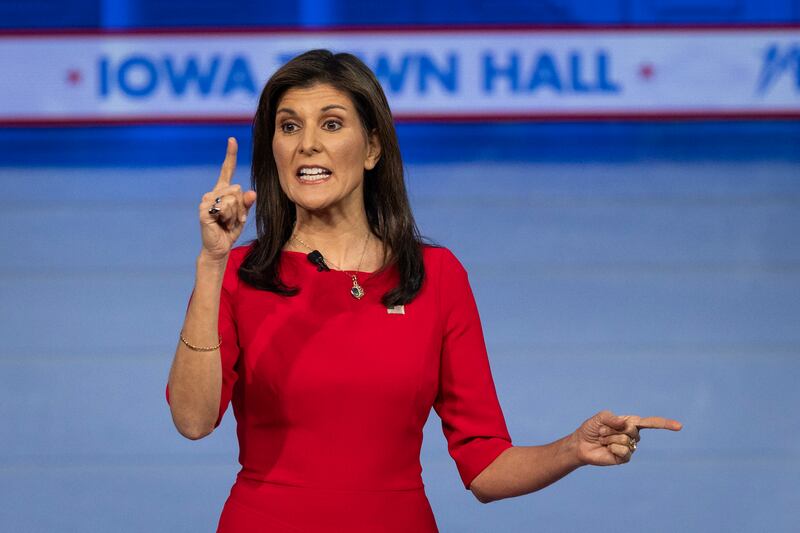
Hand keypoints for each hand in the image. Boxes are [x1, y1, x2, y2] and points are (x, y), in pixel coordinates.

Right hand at [198, 137, 256, 261]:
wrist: (219, 247)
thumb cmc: (230, 230)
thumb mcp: (242, 215)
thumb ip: (247, 203)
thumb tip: (252, 193)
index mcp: (222, 191)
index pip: (227, 170)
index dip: (230, 155)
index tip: (232, 139)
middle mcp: (212, 193)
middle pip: (237, 189)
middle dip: (241, 207)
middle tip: (233, 219)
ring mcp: (206, 201)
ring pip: (233, 199)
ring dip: (235, 214)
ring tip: (227, 222)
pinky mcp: (204, 210)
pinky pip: (225, 208)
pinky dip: (229, 218)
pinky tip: (221, 224)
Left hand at [572, 409, 681, 465]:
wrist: (582, 444)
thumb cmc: (592, 429)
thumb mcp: (599, 418)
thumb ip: (612, 417)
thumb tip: (625, 425)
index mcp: (630, 422)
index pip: (651, 423)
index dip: (665, 424)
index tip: (680, 426)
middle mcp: (633, 435)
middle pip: (631, 429)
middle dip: (611, 429)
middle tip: (603, 432)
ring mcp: (630, 447)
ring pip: (625, 440)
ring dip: (609, 438)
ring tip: (603, 439)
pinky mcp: (625, 458)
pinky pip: (623, 451)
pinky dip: (612, 447)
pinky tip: (607, 448)